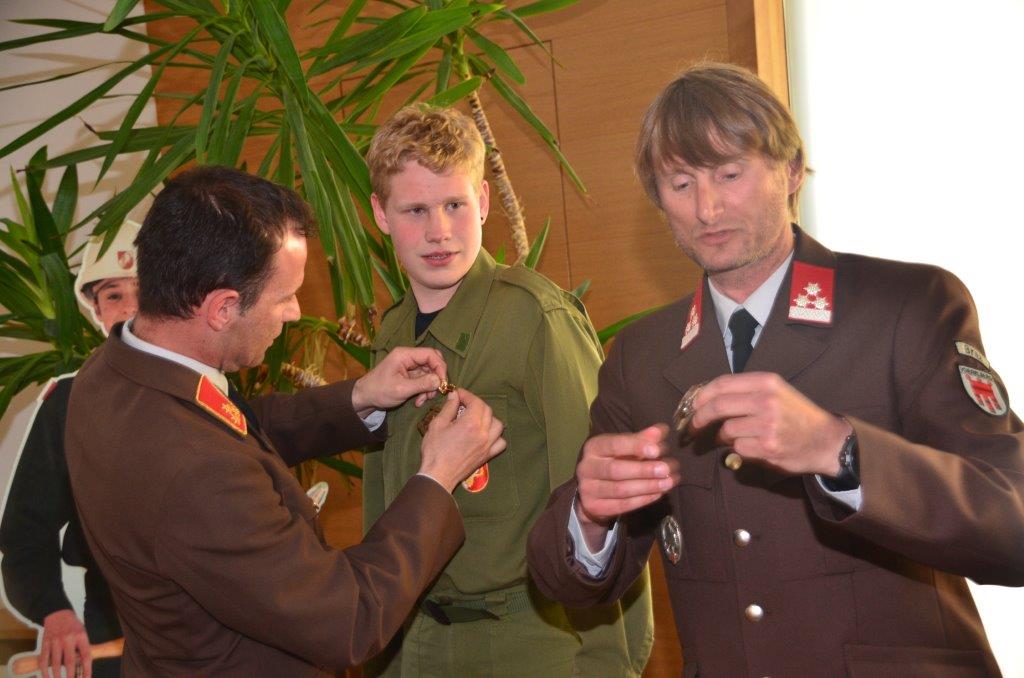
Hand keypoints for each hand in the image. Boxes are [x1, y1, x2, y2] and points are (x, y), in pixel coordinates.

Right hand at [40, 609, 90, 677]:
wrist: (58, 613)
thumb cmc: (73, 626)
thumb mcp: (82, 633)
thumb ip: (81, 648)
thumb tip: (81, 667)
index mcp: (81, 636)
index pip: (86, 656)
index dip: (87, 669)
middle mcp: (68, 639)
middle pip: (69, 662)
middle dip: (70, 676)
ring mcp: (55, 641)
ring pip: (55, 663)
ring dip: (57, 676)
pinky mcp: (45, 643)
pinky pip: (44, 660)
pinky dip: (44, 671)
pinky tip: (47, 677)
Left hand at [352, 347, 446, 415]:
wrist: (364, 398)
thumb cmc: (379, 391)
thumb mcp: (401, 389)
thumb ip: (422, 384)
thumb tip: (440, 381)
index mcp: (405, 355)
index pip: (430, 354)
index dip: (440, 367)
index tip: (443, 383)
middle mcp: (408, 358)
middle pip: (432, 362)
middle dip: (436, 378)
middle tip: (436, 391)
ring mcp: (409, 367)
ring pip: (429, 373)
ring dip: (429, 387)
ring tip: (423, 400)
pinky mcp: (409, 376)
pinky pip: (423, 380)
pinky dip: (423, 391)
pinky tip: (418, 401)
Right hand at [419, 390, 506, 491]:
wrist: (438, 475)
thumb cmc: (435, 450)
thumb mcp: (437, 425)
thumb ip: (449, 408)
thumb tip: (454, 396)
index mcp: (470, 423)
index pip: (475, 402)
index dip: (467, 395)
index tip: (458, 394)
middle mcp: (483, 433)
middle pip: (487, 410)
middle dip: (476, 403)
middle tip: (464, 404)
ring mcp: (487, 445)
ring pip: (497, 424)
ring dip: (488, 418)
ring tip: (476, 418)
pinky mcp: (487, 455)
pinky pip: (500, 443)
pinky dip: (496, 436)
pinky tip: (486, 435)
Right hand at [575, 425, 677, 548]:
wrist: (592, 489)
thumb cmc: (613, 461)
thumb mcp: (624, 447)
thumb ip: (641, 439)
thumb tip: (660, 431)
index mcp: (594, 447)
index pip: (613, 445)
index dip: (635, 447)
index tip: (657, 449)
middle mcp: (587, 468)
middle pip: (615, 470)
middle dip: (643, 470)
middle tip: (665, 469)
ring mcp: (588, 489)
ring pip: (620, 490)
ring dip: (647, 486)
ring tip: (668, 482)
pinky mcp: (594, 507)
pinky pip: (622, 505)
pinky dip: (643, 500)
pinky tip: (658, 494)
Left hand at [690, 372, 851, 475]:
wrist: (826, 440)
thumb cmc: (796, 415)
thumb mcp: (776, 392)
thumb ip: (745, 392)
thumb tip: (706, 397)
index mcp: (766, 382)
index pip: (722, 384)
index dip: (701, 395)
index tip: (693, 405)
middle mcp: (766, 400)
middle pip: (717, 406)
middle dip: (699, 418)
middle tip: (693, 427)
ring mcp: (767, 424)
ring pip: (726, 430)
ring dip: (724, 437)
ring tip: (736, 437)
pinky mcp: (767, 447)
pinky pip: (737, 448)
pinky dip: (739, 450)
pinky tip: (753, 447)